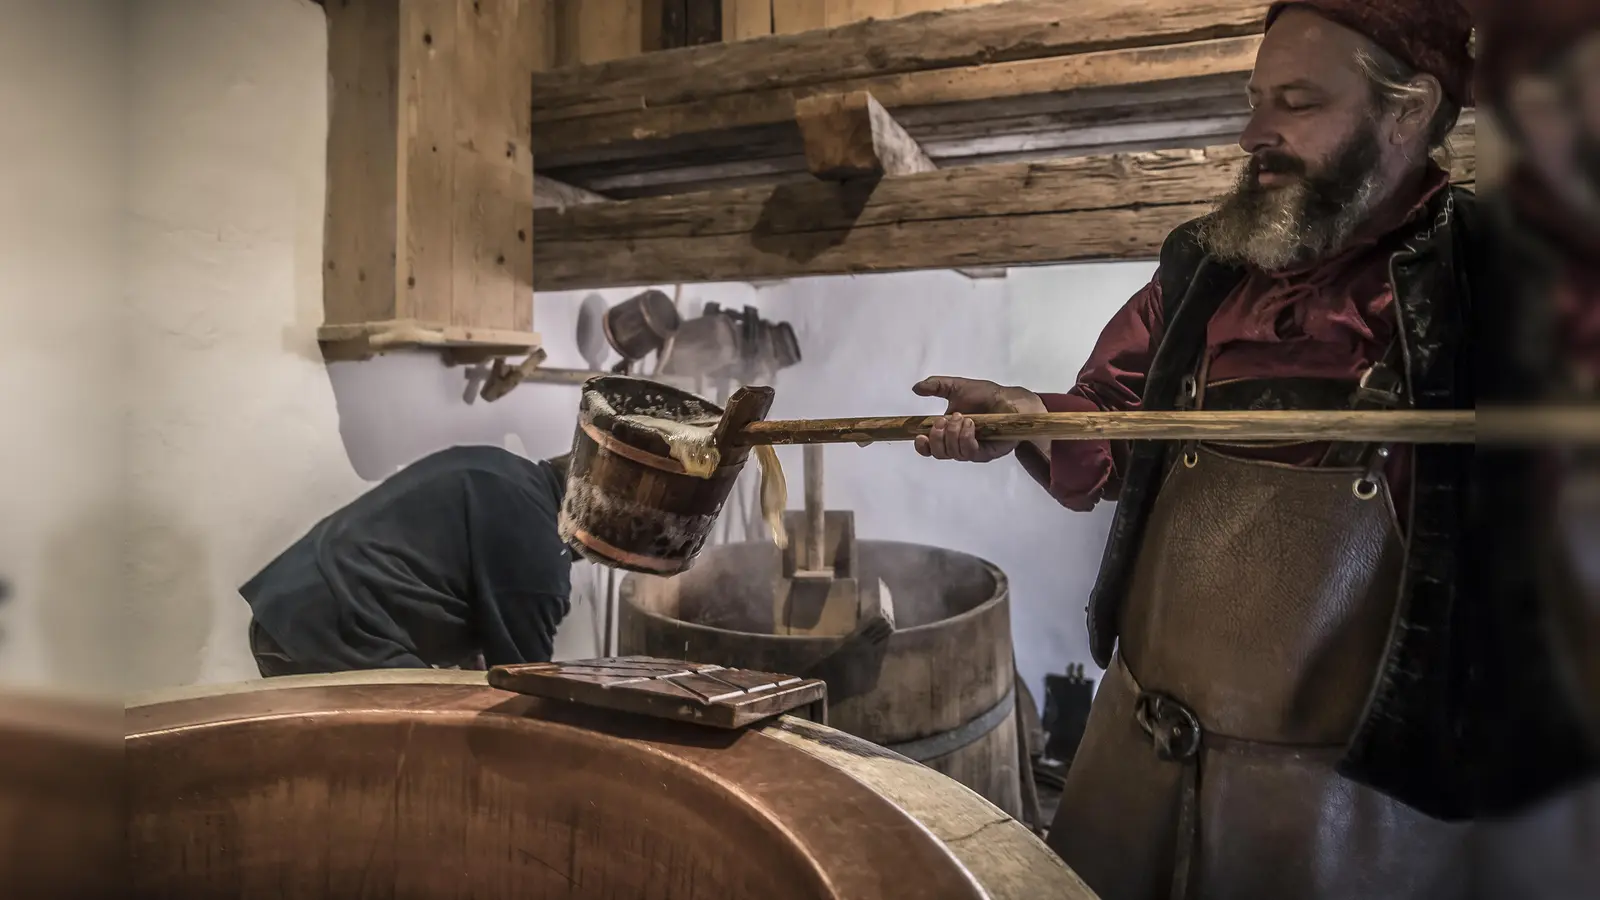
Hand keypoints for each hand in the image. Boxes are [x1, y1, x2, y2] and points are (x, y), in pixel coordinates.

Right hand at [912, 376, 1045, 461]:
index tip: (919, 436)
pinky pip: (969, 453)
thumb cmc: (985, 395)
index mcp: (948, 433)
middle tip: (944, 420)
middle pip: (938, 453)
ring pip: (953, 453)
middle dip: (937, 436)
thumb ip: (936, 386)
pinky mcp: (985, 453)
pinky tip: (970, 424)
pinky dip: (966, 438)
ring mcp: (972, 450)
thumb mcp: (957, 387)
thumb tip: (916, 388)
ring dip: (953, 434)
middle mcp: (958, 445)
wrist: (1008, 400)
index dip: (922, 446)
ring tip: (962, 418)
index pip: (930, 448)